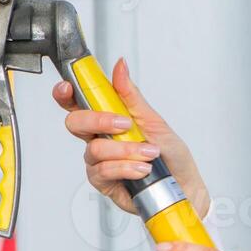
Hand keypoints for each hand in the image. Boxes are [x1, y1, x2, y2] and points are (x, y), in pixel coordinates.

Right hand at [51, 57, 210, 217]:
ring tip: (148, 153)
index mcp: (107, 118)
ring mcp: (99, 161)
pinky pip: (103, 171)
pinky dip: (126, 167)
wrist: (183, 184)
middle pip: (75, 123)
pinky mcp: (103, 182)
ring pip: (94, 149)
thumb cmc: (170, 154)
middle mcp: (99, 138)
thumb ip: (131, 95)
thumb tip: (120, 66)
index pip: (78, 102)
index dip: (66, 94)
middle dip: (99, 121)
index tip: (68, 87)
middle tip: (125, 124)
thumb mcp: (153, 119)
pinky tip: (142, 169)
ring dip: (125, 150)